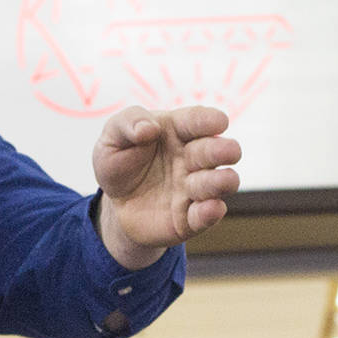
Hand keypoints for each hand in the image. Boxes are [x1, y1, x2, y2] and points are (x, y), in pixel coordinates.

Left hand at [92, 105, 241, 267]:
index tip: (220, 122)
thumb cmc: (118, 162)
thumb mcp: (111, 138)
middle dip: (224, 150)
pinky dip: (211, 212)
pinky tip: (209, 208)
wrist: (115, 205)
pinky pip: (208, 216)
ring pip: (222, 182)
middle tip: (226, 152)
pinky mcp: (191, 217)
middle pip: (217, 150)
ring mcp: (195, 187)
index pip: (197, 120)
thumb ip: (127, 124)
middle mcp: (193, 158)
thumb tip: (148, 128)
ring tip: (214, 180)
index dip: (210, 120)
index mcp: (177, 130)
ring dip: (221, 181)